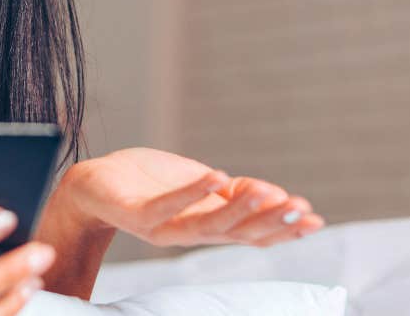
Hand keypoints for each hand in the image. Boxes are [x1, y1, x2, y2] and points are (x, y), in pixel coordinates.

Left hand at [60, 147, 324, 247]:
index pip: (251, 232)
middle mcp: (187, 232)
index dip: (283, 228)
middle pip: (236, 233)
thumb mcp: (197, 183)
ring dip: (240, 209)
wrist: (93, 183)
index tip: (316, 219)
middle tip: (303, 210)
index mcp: (206, 224)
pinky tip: (217, 176)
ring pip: (207, 225)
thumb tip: (272, 193)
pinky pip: (166, 206)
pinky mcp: (135, 214)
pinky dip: (192, 193)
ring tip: (269, 191)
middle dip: (271, 222)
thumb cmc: (147, 183)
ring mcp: (161, 227)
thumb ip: (230, 192)